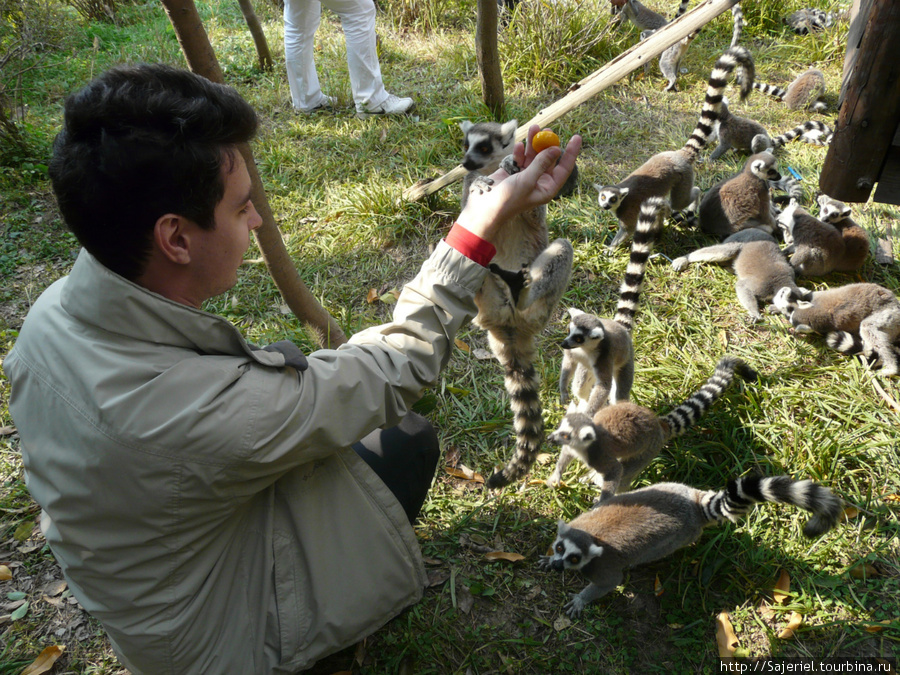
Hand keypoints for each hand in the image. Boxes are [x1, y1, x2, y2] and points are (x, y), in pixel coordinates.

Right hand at [455, 125, 581, 242]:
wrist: (485, 207)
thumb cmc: (508, 200)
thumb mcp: (527, 181)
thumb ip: (541, 164)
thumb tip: (556, 149)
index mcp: (547, 187)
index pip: (564, 168)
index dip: (571, 153)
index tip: (576, 137)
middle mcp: (539, 181)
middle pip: (548, 158)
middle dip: (548, 143)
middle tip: (548, 130)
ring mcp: (526, 175)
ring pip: (534, 155)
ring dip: (533, 143)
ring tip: (533, 128)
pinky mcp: (514, 171)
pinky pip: (521, 157)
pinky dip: (520, 151)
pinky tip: (517, 146)